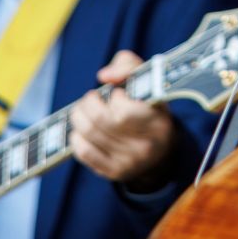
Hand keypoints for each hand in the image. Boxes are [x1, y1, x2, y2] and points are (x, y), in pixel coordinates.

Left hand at [70, 50, 176, 189]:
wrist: (161, 153)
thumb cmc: (150, 108)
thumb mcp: (149, 81)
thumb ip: (128, 66)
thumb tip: (104, 76)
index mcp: (158, 122)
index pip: (125, 112)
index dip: (115, 98)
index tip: (117, 93)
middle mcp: (146, 146)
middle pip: (102, 122)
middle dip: (88, 104)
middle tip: (90, 98)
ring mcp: (129, 162)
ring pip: (90, 135)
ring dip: (79, 117)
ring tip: (82, 110)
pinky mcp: (114, 172)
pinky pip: (85, 154)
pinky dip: (77, 138)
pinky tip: (80, 130)